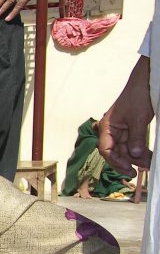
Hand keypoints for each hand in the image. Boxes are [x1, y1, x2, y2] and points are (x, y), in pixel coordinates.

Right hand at [98, 55, 153, 172]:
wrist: (145, 82)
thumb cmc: (137, 96)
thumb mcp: (139, 119)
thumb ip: (136, 139)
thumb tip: (134, 156)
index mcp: (107, 127)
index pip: (106, 150)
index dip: (116, 162)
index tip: (128, 169)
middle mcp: (111, 130)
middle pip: (116, 152)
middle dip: (128, 162)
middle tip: (142, 170)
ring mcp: (120, 130)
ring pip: (125, 149)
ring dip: (136, 158)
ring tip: (148, 164)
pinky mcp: (129, 129)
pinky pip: (132, 144)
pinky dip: (139, 150)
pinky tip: (147, 156)